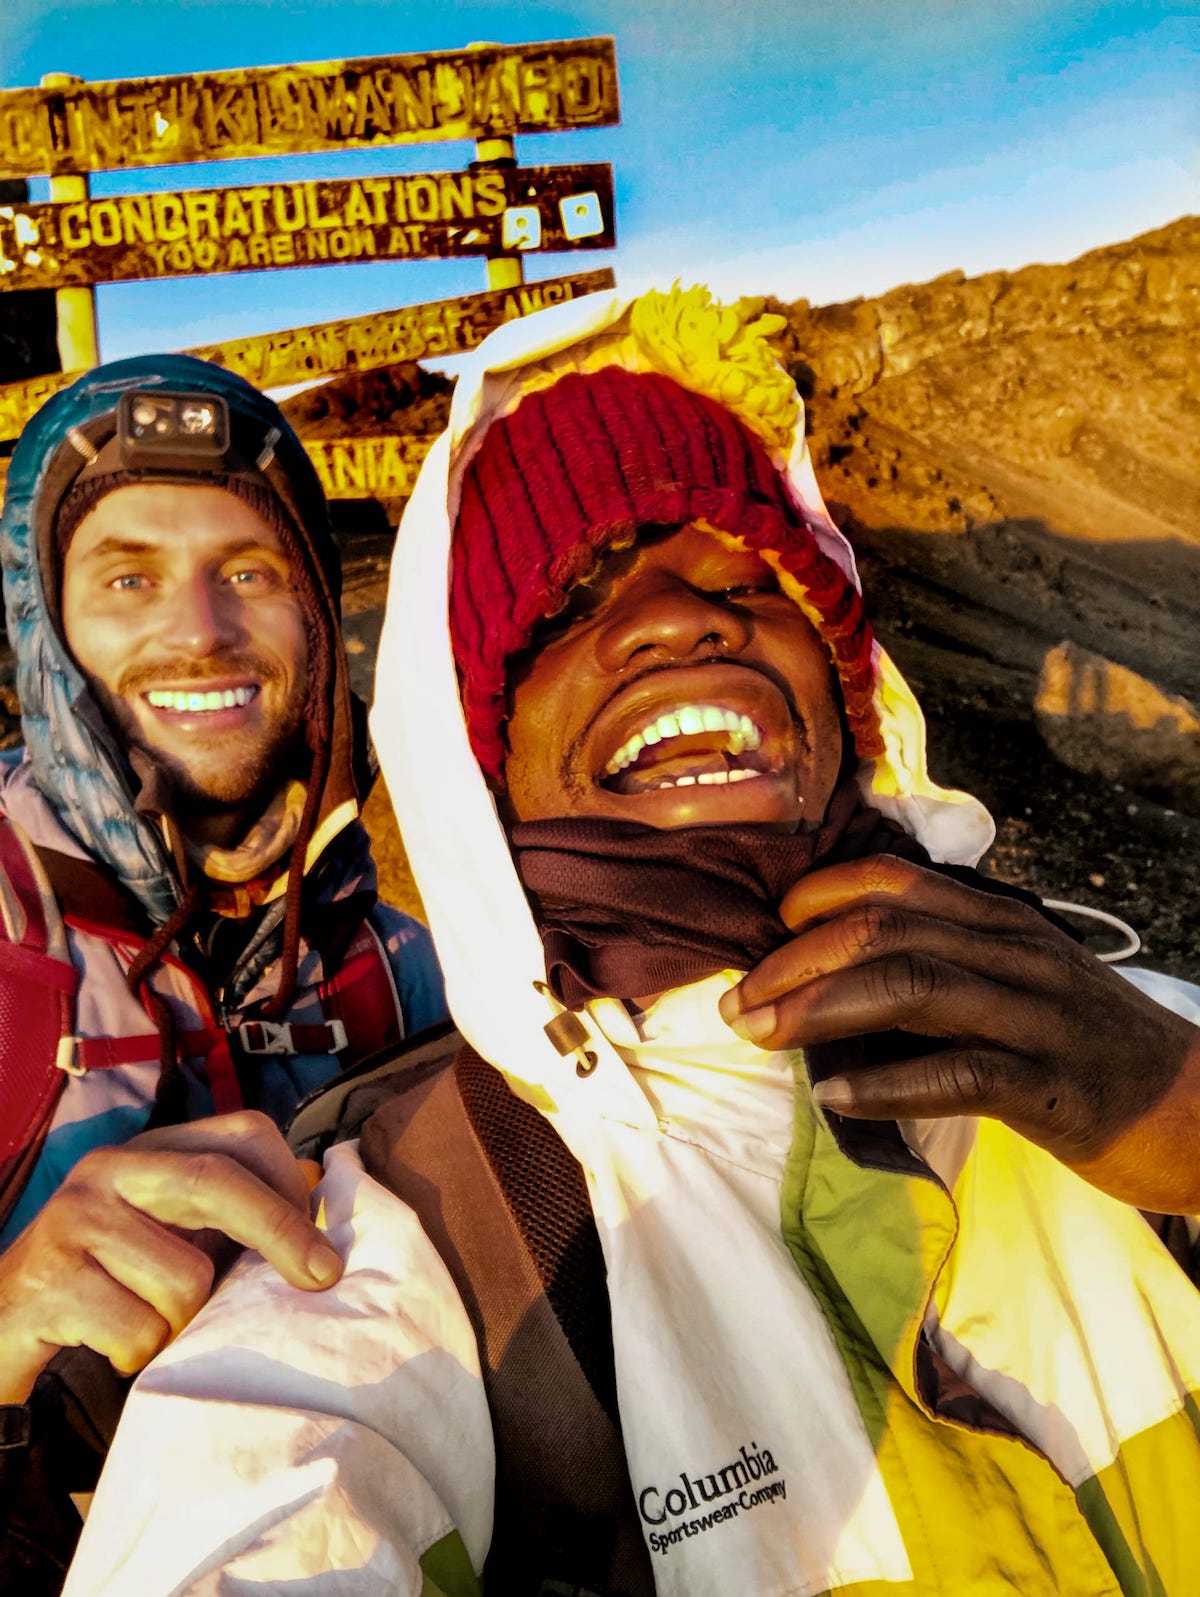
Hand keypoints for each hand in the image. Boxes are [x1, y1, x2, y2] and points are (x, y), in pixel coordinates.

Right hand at [0, 1111, 340, 1403]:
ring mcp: (73, 1219)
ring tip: (149, 1323)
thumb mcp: (174, 1236)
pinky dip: (139, 1353)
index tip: (321, 1243)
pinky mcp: (47, 1280)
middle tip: (322, 1277)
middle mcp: (109, 1170)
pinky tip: (111, 1345)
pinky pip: (138, 1329)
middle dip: (279, 1230)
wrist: (1, 1326)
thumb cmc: (109, 1284)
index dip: (290, 1186)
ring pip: (184, 1278)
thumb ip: (233, 1219)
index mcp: (152, 1152)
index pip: (243, 1135)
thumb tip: (320, 1205)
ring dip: (182, 1323)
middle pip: (216, 1181)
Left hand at [717, 856, 1199, 1210]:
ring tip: (759, 1034)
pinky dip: (885, 1083)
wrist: (1197, 1108)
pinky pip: (955, 1073)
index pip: (894, 880)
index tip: (768, 930)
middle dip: (794, 961)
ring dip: (817, 1009)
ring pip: (908, 985)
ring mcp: (1033, 1015)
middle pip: (882, 929)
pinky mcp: (1049, 1085)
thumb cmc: (1086, 1046)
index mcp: (1000, 921)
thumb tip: (836, 975)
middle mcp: (1012, 953)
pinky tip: (834, 1097)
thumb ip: (944, 963)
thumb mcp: (1018, 982)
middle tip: (736, 1000)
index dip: (818, 896)